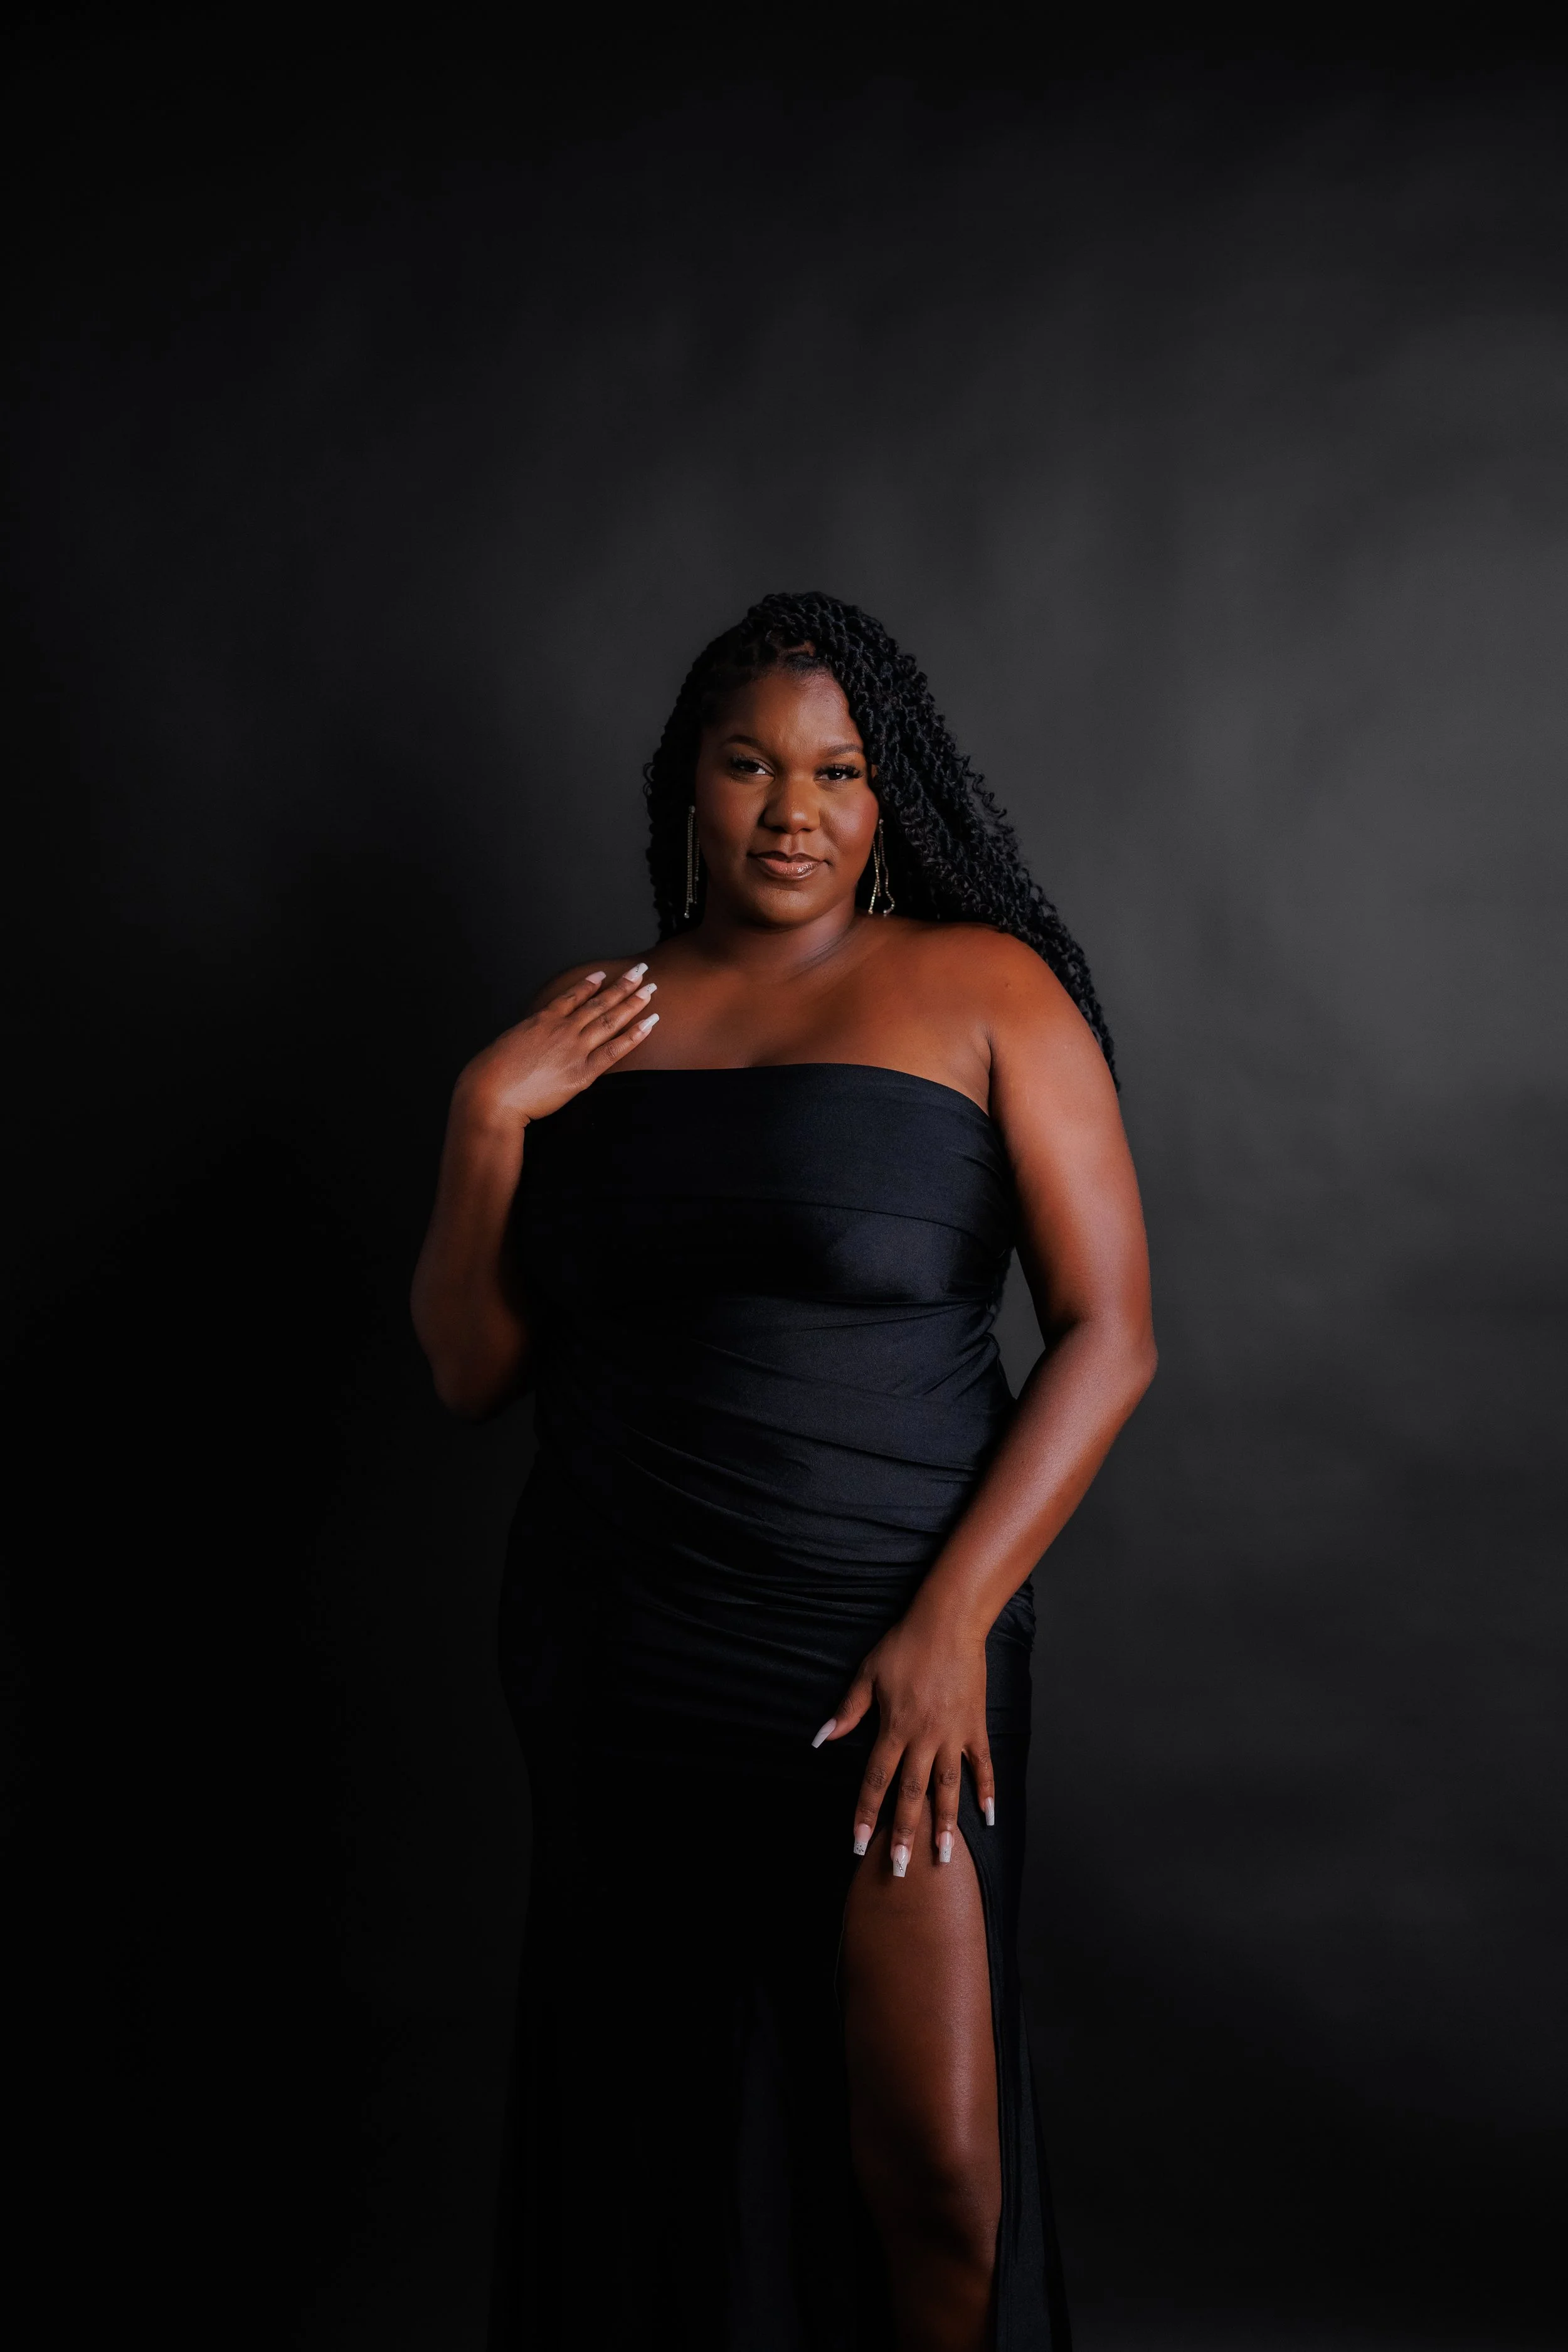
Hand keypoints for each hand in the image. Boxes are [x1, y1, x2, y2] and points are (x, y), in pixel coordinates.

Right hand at [457, 965, 657, 1129]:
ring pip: (610, 1019)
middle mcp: (562, 1029)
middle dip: (622, 985)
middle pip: (598, 1002)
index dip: (589, 985)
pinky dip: (634, 1035)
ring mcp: (574, 1048)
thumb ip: (527, 1037)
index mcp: (541, 1020)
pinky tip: (649, 1023)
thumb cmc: (489, 1074)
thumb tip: (533, 1038)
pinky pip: (614, 1051)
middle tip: (640, 970)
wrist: (492, 1094)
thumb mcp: (507, 1043)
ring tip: (651, 988)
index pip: (571, 997)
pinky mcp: (582, 1072)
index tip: (603, 975)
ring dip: (633, 1002)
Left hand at [815, 1605, 994, 1876]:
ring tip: (943, 1856)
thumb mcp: (867, 1675)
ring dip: (944, 1824)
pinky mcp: (975, 1727)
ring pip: (947, 1788)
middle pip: (911, 1793)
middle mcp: (924, 1738)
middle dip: (904, 1833)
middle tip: (900, 1870)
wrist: (948, 1623)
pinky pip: (981, 1764)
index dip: (866, 1813)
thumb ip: (848, 1712)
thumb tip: (821, 1739)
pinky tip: (987, 1816)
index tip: (859, 1843)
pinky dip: (986, 1790)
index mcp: (894, 1728)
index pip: (876, 1780)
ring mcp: (953, 1735)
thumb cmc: (904, 1645)